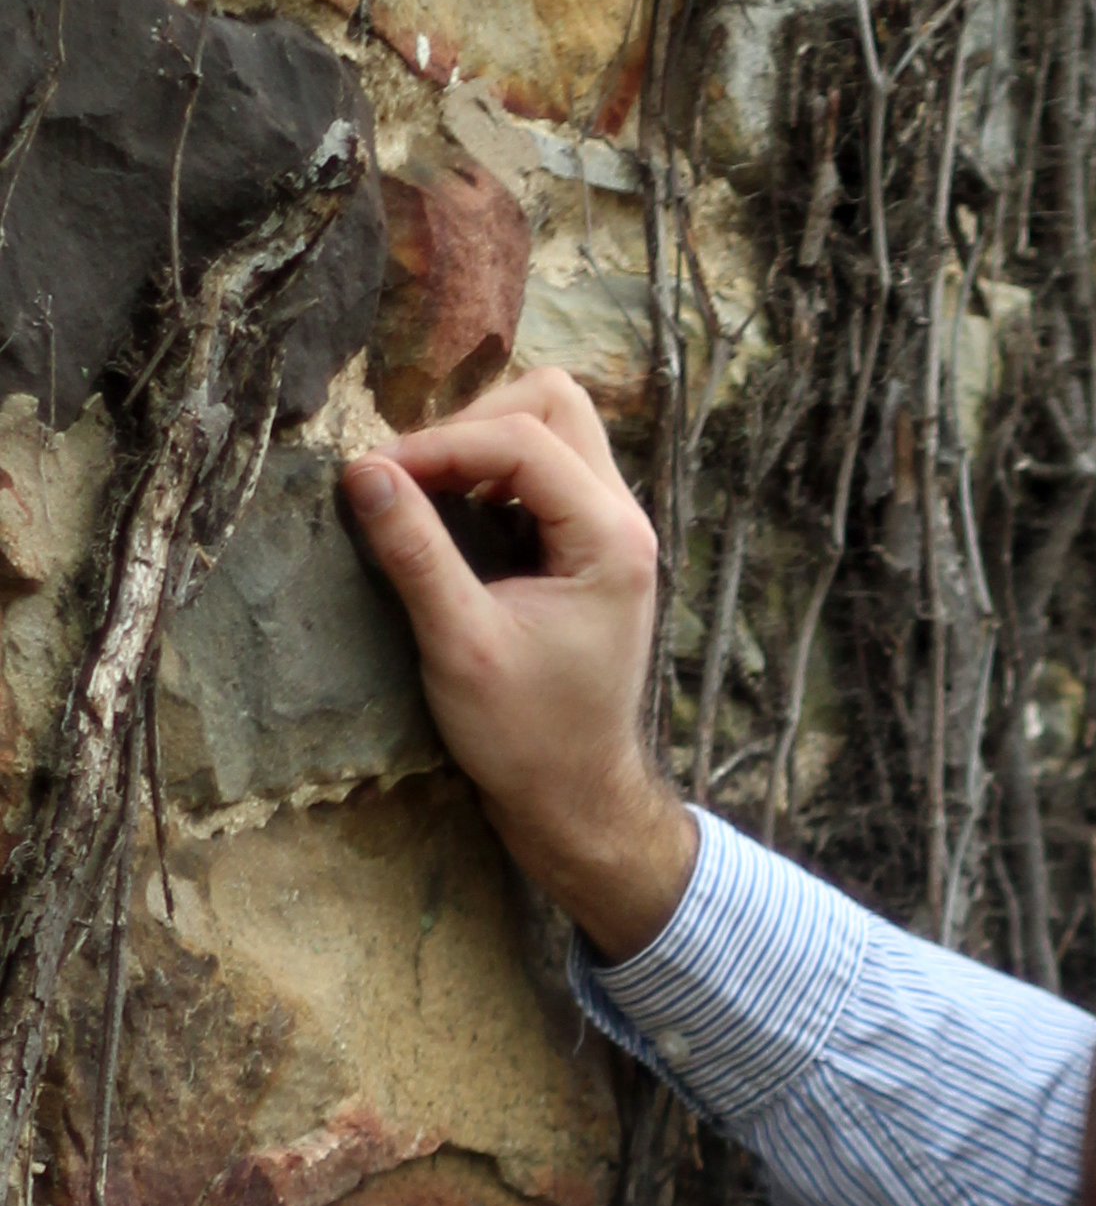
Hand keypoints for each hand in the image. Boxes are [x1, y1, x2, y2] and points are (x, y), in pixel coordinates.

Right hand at [341, 369, 698, 958]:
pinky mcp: (587, 548)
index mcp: (611, 539)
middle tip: (410, 476)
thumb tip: (360, 471)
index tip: (372, 476)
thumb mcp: (460, 644)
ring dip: (481, 444)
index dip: (438, 443)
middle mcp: (624, 521)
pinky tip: (448, 516)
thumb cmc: (527, 738)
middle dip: (472, 423)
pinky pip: (542, 473)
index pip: (522, 437)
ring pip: (551, 430)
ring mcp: (610, 532)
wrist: (577, 801)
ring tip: (423, 492)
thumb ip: (414, 552)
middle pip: (553, 404)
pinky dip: (491, 475)